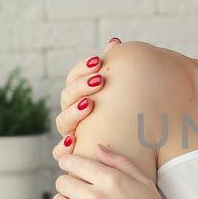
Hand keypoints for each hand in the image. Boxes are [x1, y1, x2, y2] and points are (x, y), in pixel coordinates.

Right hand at [50, 36, 121, 158]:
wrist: (136, 152)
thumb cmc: (129, 117)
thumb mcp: (124, 93)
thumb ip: (116, 69)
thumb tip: (114, 42)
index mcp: (82, 96)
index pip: (74, 78)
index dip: (82, 69)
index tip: (97, 61)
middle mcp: (73, 114)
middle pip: (67, 97)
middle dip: (81, 87)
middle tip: (99, 80)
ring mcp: (72, 134)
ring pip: (63, 122)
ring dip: (73, 112)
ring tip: (89, 104)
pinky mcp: (75, 156)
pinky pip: (60, 153)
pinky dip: (63, 147)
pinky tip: (72, 141)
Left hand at [50, 145, 176, 198]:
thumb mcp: (144, 182)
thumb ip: (119, 162)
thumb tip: (97, 147)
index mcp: (111, 180)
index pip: (73, 163)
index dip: (67, 162)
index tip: (67, 165)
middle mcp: (96, 198)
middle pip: (62, 182)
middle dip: (68, 184)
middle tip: (77, 191)